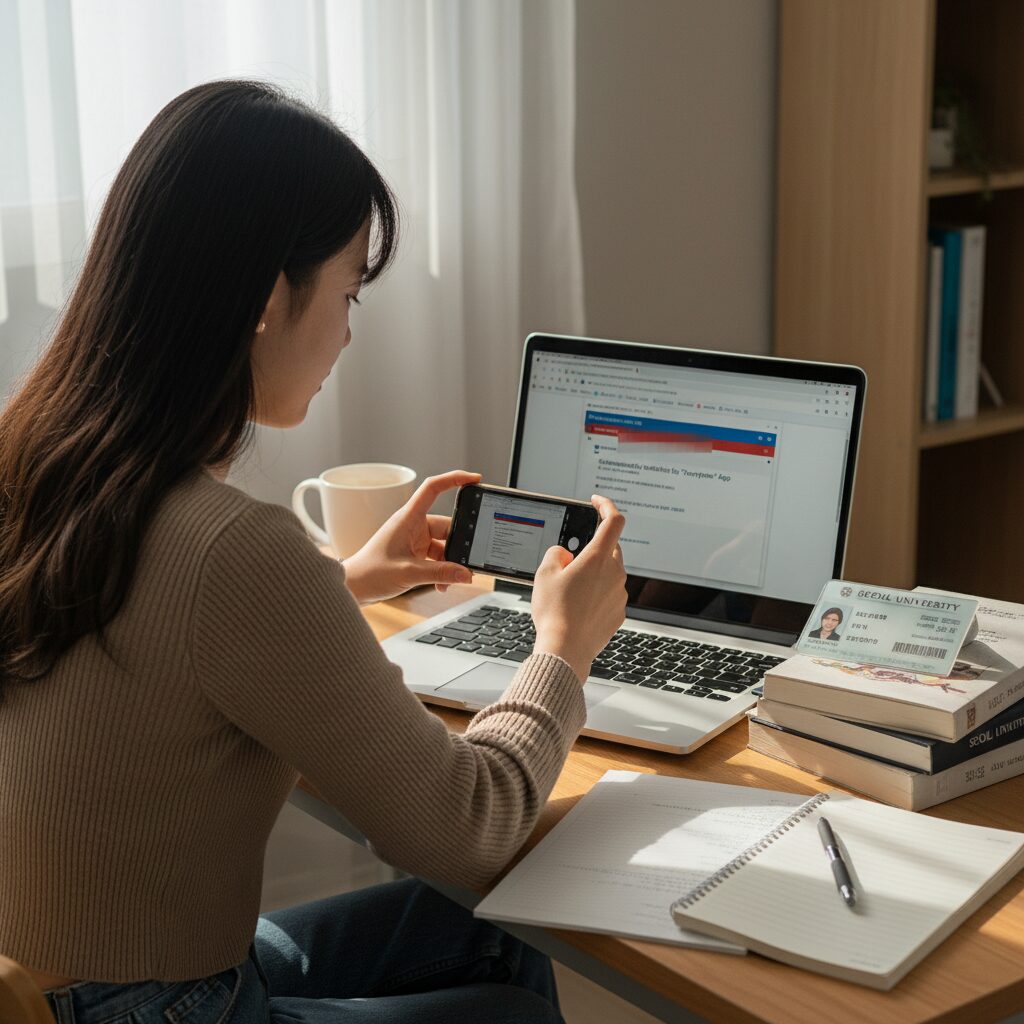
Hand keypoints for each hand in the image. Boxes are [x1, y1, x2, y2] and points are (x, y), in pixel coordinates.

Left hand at [342, 471, 480, 603]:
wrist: (354, 587)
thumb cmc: (370, 573)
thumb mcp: (409, 573)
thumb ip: (441, 573)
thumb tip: (466, 574)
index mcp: (408, 518)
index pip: (433, 488)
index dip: (455, 479)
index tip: (475, 479)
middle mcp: (413, 525)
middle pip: (447, 525)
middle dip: (459, 544)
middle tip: (469, 559)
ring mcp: (414, 539)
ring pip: (444, 545)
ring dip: (450, 562)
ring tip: (451, 580)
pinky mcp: (415, 553)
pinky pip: (437, 557)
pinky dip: (442, 570)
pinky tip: (442, 584)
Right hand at [530, 495, 626, 681]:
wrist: (566, 649)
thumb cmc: (555, 612)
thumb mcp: (544, 574)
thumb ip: (556, 554)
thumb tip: (565, 555)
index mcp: (598, 558)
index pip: (613, 520)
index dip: (606, 506)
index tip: (596, 502)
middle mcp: (615, 573)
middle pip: (611, 548)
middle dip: (593, 548)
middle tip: (571, 560)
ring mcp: (620, 594)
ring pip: (609, 573)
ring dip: (594, 574)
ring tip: (569, 590)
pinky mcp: (619, 612)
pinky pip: (609, 594)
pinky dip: (597, 594)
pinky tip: (577, 607)